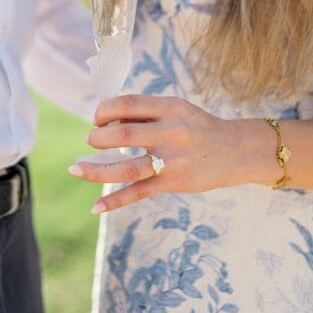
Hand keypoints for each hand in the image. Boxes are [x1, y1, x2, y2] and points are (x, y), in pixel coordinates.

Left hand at [68, 93, 245, 212]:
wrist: (236, 150)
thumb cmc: (197, 126)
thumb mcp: (175, 110)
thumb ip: (145, 113)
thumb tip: (105, 120)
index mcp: (171, 108)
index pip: (128, 104)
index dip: (105, 109)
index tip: (97, 117)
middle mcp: (172, 133)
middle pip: (124, 135)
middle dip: (98, 137)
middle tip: (91, 140)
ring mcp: (173, 161)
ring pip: (127, 169)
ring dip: (97, 170)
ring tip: (76, 169)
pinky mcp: (174, 183)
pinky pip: (139, 193)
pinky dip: (115, 202)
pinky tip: (95, 208)